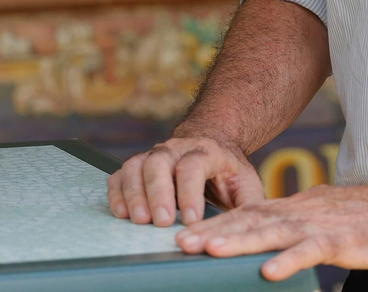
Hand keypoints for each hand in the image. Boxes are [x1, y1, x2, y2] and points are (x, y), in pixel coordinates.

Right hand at [107, 134, 264, 225]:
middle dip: (159, 193)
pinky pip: (121, 173)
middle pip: (160, 162)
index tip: (192, 219)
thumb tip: (250, 226)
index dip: (190, 192)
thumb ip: (248, 202)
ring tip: (139, 221)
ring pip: (137, 165)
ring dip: (135, 193)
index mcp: (206, 150)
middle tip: (162, 221)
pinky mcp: (138, 164)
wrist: (210, 140)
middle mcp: (177, 148)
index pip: (194, 165)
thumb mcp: (245, 181)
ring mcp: (155, 154)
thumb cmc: (227, 169)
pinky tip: (121, 213)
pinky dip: (118, 192)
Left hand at [175, 164, 367, 281]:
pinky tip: (268, 271)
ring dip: (238, 241)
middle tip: (178, 244)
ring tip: (208, 251)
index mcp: (296, 207)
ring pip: (272, 232)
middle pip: (250, 221)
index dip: (216, 225)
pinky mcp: (342, 240)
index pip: (248, 214)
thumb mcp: (324, 217)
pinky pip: (311, 250)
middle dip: (213, 233)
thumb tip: (268, 244)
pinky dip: (289, 260)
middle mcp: (301, 211)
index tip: (183, 236)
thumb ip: (296, 226)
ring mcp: (320, 224)